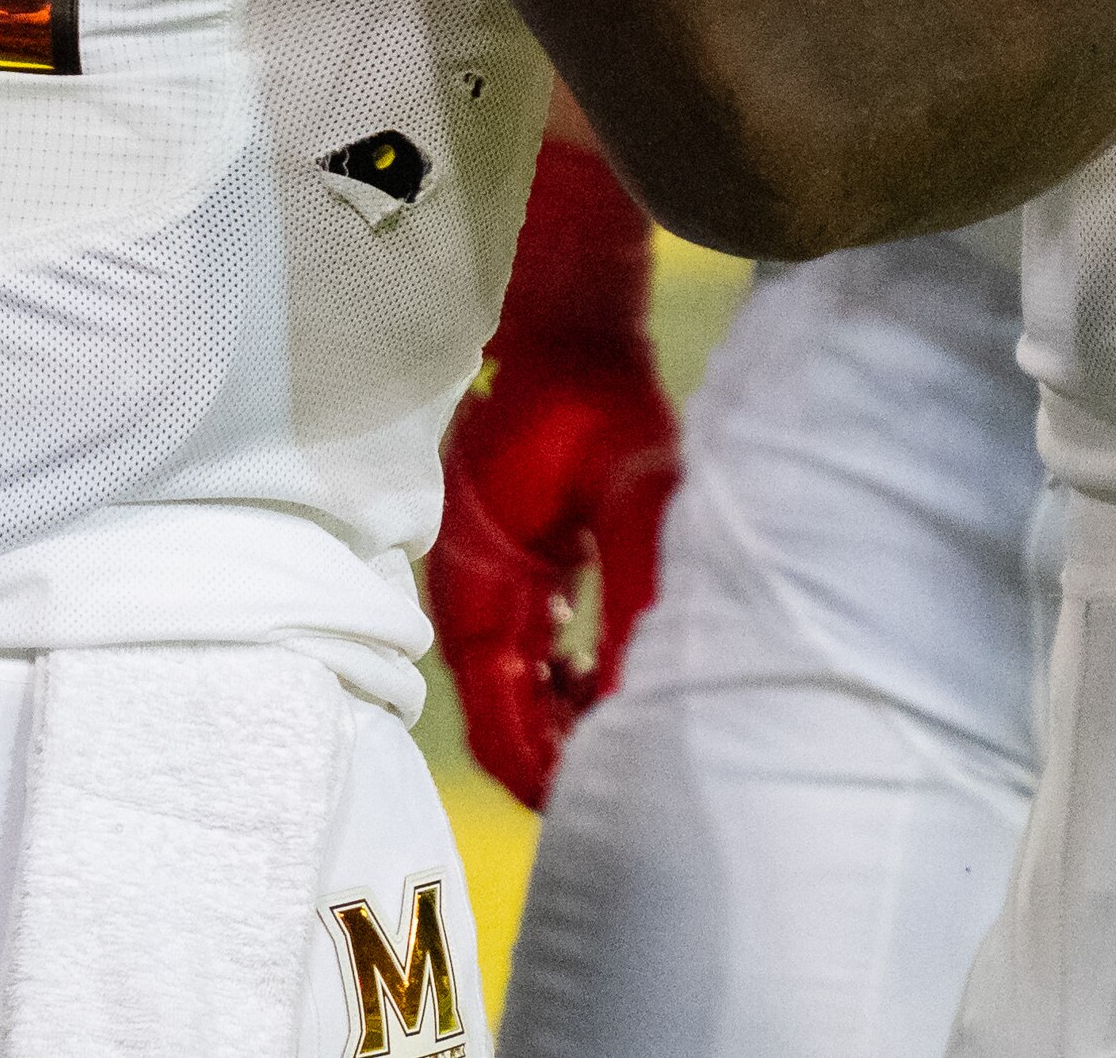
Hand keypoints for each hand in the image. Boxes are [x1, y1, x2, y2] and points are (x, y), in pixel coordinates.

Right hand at [430, 133, 680, 808]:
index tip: (610, 793)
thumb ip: (639, 585)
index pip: (501, 724)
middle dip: (561, 755)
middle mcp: (463, 594)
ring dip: (560, 717)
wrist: (562, 323)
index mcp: (483, 585)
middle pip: (501, 719)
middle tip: (632, 770)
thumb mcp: (636, 489)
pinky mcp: (493, 561)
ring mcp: (473, 578)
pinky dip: (554, 676)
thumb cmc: (596, 396)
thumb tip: (651, 677)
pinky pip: (513, 647)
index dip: (552, 774)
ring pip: (507, 688)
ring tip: (627, 724)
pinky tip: (602, 669)